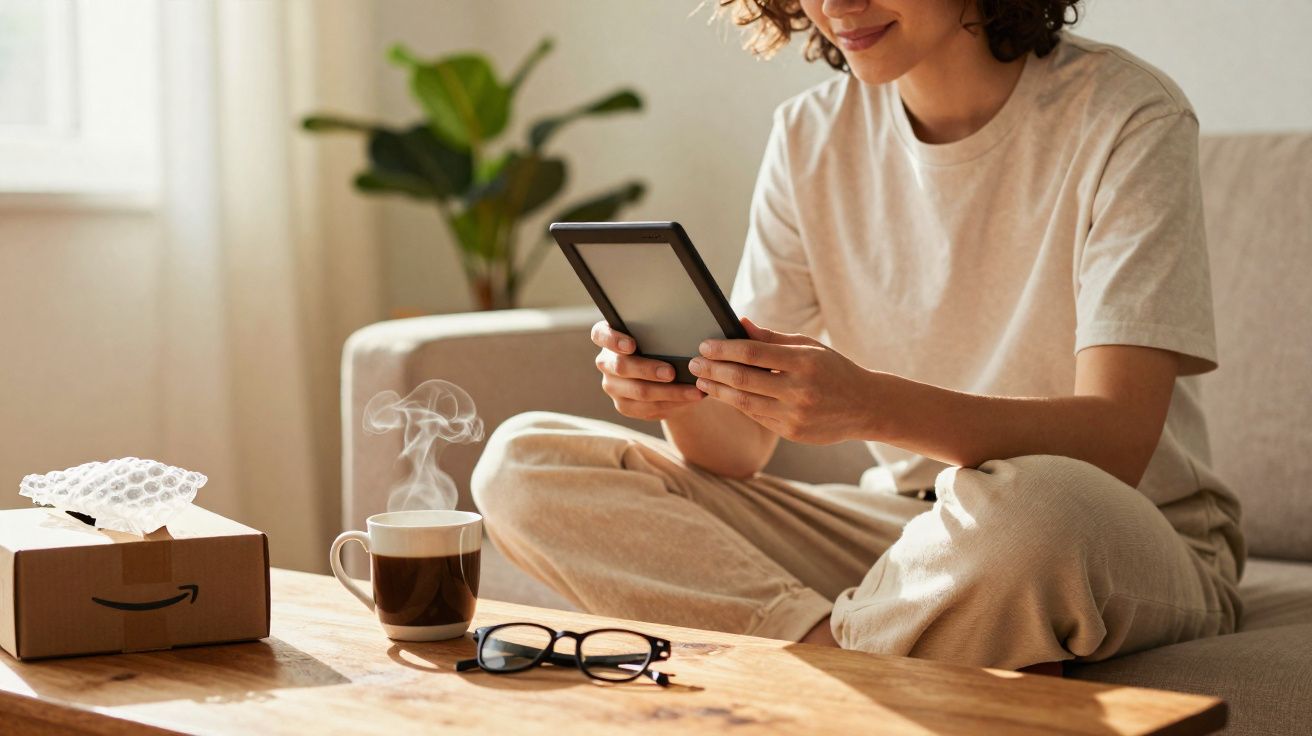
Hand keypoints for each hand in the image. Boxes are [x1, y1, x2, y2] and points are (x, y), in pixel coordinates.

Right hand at [591, 321, 703, 420]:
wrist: (665, 375)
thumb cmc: (661, 347)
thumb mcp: (659, 337)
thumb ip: (661, 335)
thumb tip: (682, 341)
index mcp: (609, 337)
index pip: (600, 335)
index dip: (613, 340)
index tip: (631, 345)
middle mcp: (606, 362)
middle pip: (621, 366)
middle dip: (648, 370)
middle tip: (671, 373)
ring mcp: (612, 386)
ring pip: (638, 391)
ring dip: (669, 392)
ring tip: (692, 390)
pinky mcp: (624, 406)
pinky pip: (647, 408)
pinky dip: (671, 403)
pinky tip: (688, 399)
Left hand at [689, 318, 877, 444]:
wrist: (865, 406)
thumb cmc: (833, 369)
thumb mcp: (808, 347)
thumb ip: (772, 338)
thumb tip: (739, 323)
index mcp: (804, 362)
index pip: (753, 353)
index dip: (723, 349)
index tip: (704, 345)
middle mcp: (799, 390)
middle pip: (743, 379)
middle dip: (713, 370)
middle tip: (693, 362)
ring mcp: (795, 414)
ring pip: (744, 402)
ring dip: (718, 390)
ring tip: (702, 379)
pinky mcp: (792, 432)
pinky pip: (756, 416)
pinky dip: (736, 404)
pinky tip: (723, 394)